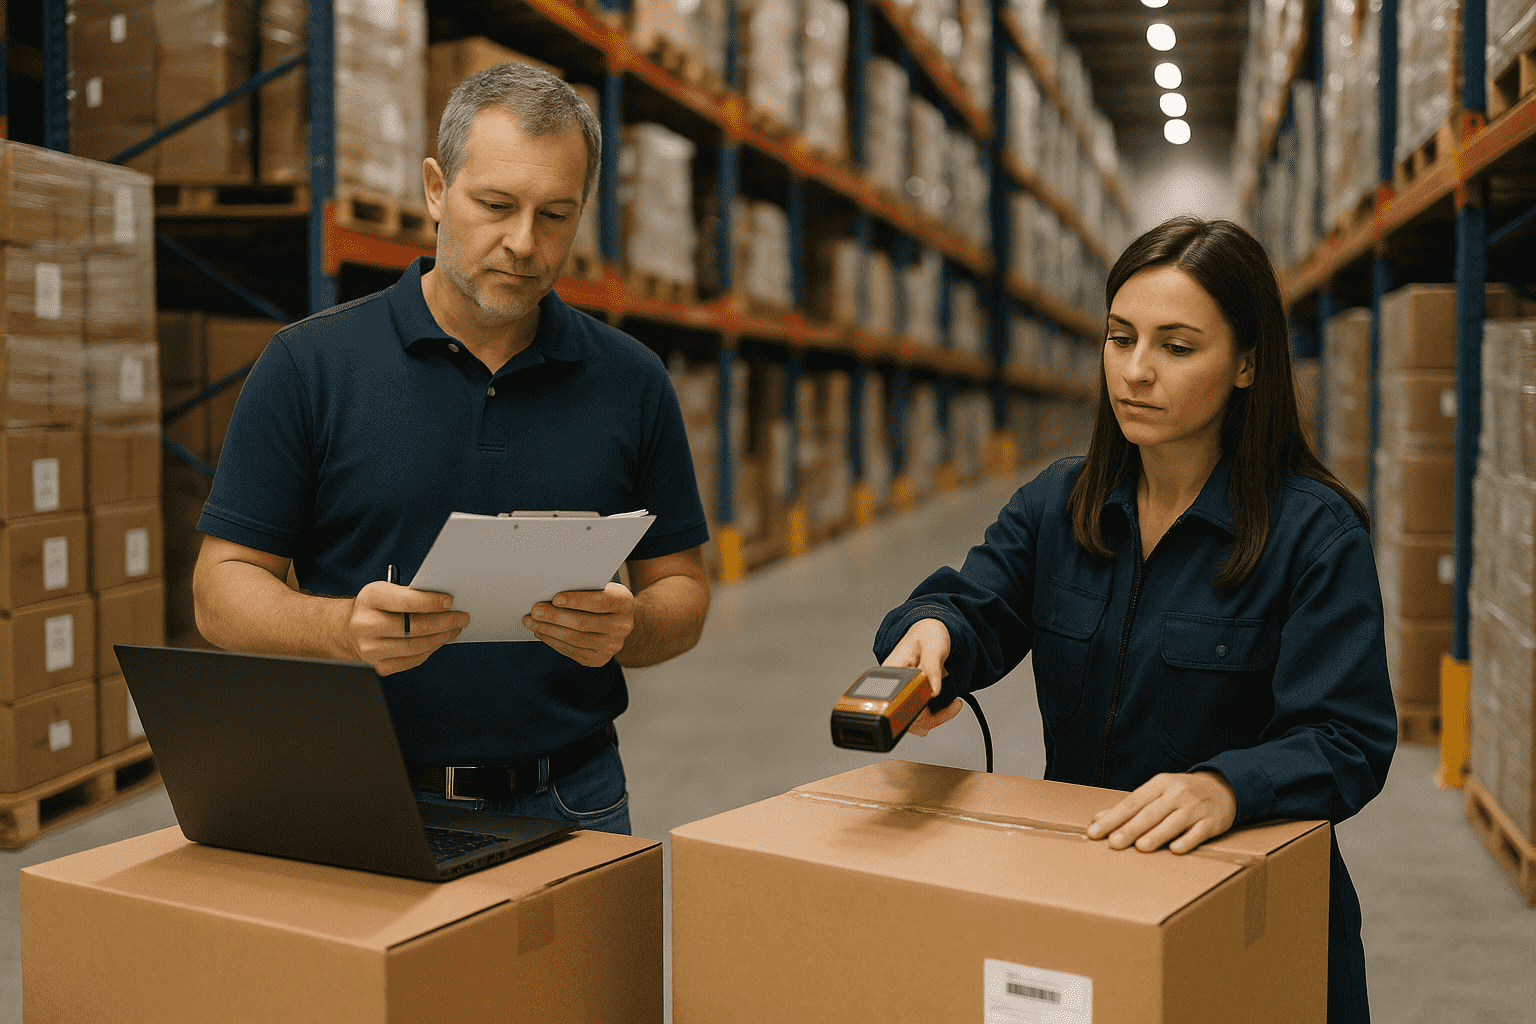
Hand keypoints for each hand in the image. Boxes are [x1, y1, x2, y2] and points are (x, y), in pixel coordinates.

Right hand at [348, 581, 468, 675]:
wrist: (349, 629)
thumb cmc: (376, 606)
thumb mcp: (386, 590)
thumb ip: (411, 594)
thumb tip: (446, 604)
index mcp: (370, 598)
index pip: (405, 601)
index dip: (431, 602)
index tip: (450, 601)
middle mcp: (366, 625)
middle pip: (414, 627)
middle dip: (444, 622)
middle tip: (462, 618)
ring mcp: (370, 649)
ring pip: (416, 646)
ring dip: (441, 638)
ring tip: (455, 629)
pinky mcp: (379, 666)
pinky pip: (413, 660)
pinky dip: (430, 650)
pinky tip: (440, 641)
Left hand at [525, 582, 634, 666]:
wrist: (616, 621)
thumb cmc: (600, 596)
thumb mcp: (600, 586)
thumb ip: (583, 586)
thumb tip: (550, 588)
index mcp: (625, 602)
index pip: (601, 602)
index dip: (578, 600)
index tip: (555, 598)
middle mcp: (623, 626)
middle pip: (584, 623)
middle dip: (556, 616)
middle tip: (535, 610)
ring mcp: (612, 646)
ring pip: (575, 639)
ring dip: (549, 630)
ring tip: (531, 621)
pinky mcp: (599, 659)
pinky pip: (571, 651)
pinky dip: (553, 641)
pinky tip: (540, 631)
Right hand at [881, 617, 963, 736]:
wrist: (931, 631)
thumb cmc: (927, 634)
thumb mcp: (932, 645)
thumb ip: (932, 666)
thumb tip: (933, 690)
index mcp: (891, 670)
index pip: (894, 700)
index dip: (912, 709)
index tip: (933, 702)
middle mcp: (893, 685)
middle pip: (902, 716)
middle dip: (929, 718)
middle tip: (952, 705)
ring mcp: (902, 693)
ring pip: (913, 720)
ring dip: (935, 718)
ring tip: (953, 705)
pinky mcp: (912, 697)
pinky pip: (920, 716)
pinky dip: (936, 716)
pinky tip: (948, 705)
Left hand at [1086, 771, 1237, 854]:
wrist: (1223, 788)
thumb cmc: (1182, 793)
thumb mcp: (1156, 792)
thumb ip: (1130, 806)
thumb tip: (1099, 818)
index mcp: (1159, 784)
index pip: (1132, 802)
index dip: (1113, 817)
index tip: (1096, 832)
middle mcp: (1176, 793)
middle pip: (1150, 813)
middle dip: (1130, 828)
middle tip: (1113, 843)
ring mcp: (1195, 807)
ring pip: (1173, 822)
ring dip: (1157, 835)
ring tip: (1141, 847)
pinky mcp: (1212, 821)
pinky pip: (1198, 832)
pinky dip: (1187, 840)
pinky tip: (1176, 849)